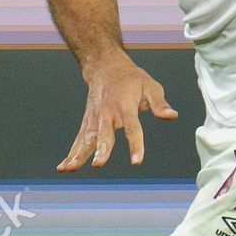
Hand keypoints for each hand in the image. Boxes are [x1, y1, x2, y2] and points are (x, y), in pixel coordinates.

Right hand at [58, 54, 177, 169]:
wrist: (105, 66)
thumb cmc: (131, 79)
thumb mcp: (150, 86)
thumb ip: (159, 103)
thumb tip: (172, 116)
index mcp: (125, 105)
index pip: (132, 127)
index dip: (135, 144)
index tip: (136, 161)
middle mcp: (107, 113)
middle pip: (104, 134)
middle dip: (101, 150)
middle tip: (98, 164)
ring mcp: (94, 118)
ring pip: (87, 138)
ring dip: (79, 154)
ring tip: (71, 169)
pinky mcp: (87, 122)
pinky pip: (79, 140)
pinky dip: (71, 153)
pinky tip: (64, 168)